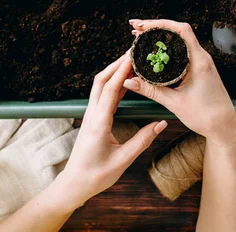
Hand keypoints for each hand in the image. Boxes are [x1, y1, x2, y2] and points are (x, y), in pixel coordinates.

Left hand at [55, 53, 167, 209]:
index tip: (133, 56)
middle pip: (101, 80)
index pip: (111, 89)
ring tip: (131, 61)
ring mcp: (90, 115)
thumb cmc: (96, 175)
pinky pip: (101, 95)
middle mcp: (92, 114)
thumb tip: (161, 124)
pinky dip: (113, 83)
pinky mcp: (92, 118)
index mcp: (99, 122)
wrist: (75, 184)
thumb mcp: (123, 160)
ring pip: (100, 85)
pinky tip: (125, 81)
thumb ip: (142, 140)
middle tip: (133, 51)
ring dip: (114, 71)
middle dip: (117, 63)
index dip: (123, 70)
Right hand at [125, 19, 235, 146]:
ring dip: (160, 36)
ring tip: (141, 35)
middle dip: (155, 27)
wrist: (224, 127)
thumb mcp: (174, 102)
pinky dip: (167, 47)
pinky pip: (181, 51)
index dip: (160, 23)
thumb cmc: (206, 115)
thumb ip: (150, 90)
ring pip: (179, 40)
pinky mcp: (199, 68)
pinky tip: (155, 50)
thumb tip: (129, 82)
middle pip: (178, 31)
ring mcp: (201, 62)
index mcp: (199, 61)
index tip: (143, 25)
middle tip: (135, 28)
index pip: (181, 30)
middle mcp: (202, 57)